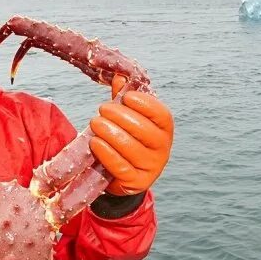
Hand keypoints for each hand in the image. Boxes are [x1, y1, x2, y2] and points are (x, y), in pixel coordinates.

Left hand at [89, 76, 172, 195]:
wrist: (126, 174)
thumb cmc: (128, 139)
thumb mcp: (128, 119)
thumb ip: (124, 99)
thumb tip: (118, 76)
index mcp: (165, 130)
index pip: (161, 115)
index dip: (145, 104)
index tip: (126, 97)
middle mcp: (163, 150)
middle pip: (144, 130)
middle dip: (121, 117)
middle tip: (102, 109)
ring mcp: (151, 168)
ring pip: (131, 148)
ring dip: (110, 133)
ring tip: (95, 123)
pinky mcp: (137, 182)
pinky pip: (120, 167)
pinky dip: (106, 153)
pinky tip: (95, 142)